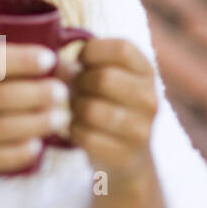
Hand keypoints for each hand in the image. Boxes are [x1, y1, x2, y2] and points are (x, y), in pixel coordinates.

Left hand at [56, 37, 158, 186]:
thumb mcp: (107, 79)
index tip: (79, 60)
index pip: (122, 49)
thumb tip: (56, 63)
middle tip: (72, 89)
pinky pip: (86, 136)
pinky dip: (73, 131)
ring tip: (74, 109)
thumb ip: (85, 64)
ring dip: (74, 108)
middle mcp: (149, 99)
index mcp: (146, 72)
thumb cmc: (108, 107)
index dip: (92, 51)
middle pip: (104, 78)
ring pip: (92, 109)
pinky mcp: (125, 155)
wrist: (129, 158)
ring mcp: (140, 129)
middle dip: (78, 82)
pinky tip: (75, 129)